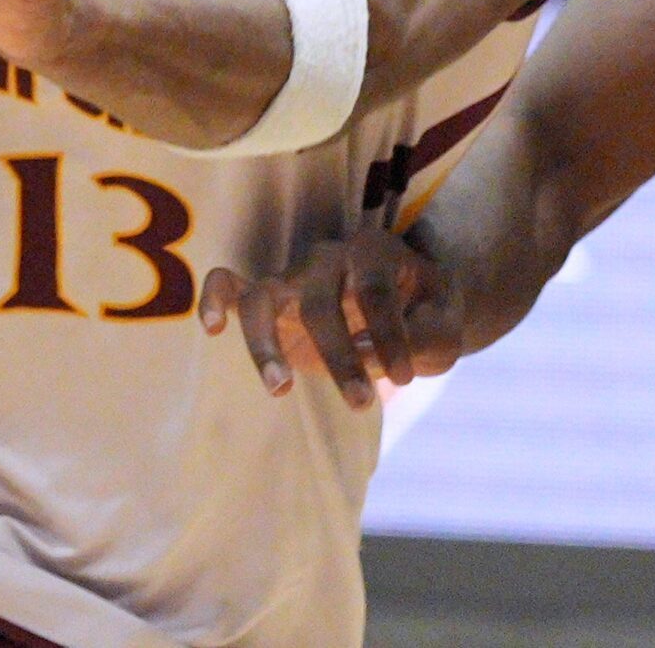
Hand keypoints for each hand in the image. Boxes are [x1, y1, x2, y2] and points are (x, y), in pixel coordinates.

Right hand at [199, 229, 466, 409]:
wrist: (409, 303)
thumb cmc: (426, 313)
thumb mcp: (443, 327)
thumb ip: (419, 337)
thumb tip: (369, 354)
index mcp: (375, 251)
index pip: (375, 290)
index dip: (388, 336)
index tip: (404, 380)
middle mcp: (329, 256)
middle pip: (318, 300)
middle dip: (339, 356)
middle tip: (363, 404)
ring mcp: (292, 274)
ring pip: (262, 295)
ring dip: (264, 343)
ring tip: (280, 389)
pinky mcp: (268, 298)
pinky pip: (228, 284)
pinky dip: (214, 298)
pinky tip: (210, 328)